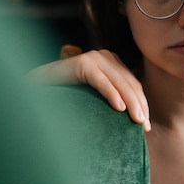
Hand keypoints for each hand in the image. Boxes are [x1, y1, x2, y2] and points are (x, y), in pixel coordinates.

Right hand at [29, 48, 150, 131]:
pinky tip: (119, 108)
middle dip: (139, 106)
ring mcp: (94, 58)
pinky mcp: (82, 63)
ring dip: (130, 102)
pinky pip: (101, 81)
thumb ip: (114, 98)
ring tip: (137, 120)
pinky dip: (111, 94)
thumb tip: (137, 118)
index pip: (133, 85)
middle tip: (144, 126)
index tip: (146, 125)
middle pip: (129, 84)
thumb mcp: (96, 97)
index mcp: (112, 63)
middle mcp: (105, 57)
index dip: (142, 104)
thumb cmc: (68, 96)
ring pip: (119, 83)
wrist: (38, 88)